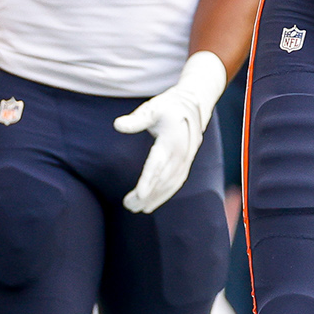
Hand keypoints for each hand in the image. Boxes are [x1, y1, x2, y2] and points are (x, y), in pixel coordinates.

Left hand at [113, 51, 226, 212]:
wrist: (195, 104)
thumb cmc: (169, 106)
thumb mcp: (152, 108)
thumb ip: (136, 119)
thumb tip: (118, 125)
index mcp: (171, 140)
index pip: (158, 164)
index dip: (148, 180)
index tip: (139, 194)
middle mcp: (181, 153)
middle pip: (163, 179)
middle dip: (147, 195)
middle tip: (128, 205)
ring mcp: (186, 160)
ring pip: (170, 184)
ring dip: (155, 198)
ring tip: (136, 208)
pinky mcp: (187, 163)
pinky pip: (176, 183)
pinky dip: (165, 194)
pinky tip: (152, 203)